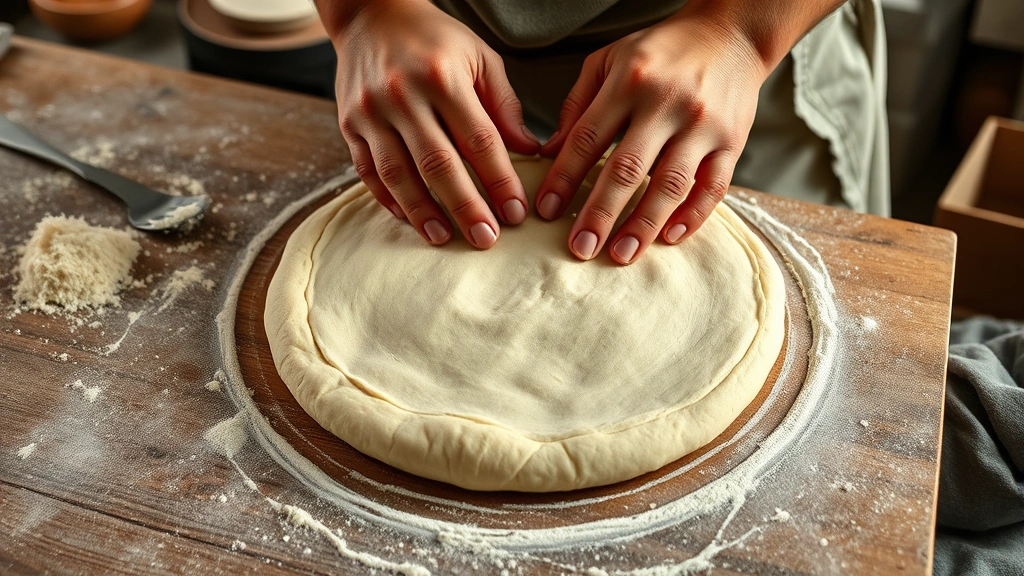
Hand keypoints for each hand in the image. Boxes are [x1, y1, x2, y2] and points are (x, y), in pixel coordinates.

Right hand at [326, 0, 539, 247]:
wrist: (371, 14)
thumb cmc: (435, 39)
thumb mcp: (479, 58)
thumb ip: (503, 106)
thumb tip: (529, 150)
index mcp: (442, 76)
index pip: (479, 140)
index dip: (499, 180)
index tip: (516, 211)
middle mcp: (402, 94)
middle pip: (438, 163)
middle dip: (465, 206)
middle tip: (486, 239)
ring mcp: (370, 111)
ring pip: (398, 173)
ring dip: (422, 211)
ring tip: (443, 237)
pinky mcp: (348, 123)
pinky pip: (367, 170)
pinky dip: (388, 198)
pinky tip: (408, 217)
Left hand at [537, 8, 767, 263]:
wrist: (730, 35)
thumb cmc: (661, 51)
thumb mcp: (609, 60)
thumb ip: (577, 105)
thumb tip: (549, 153)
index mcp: (629, 81)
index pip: (587, 138)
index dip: (564, 177)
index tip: (546, 211)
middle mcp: (666, 103)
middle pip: (627, 168)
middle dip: (600, 213)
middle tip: (580, 247)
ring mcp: (703, 124)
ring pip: (671, 184)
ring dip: (643, 225)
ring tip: (621, 254)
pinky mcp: (733, 141)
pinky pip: (713, 187)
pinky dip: (692, 216)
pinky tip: (669, 238)